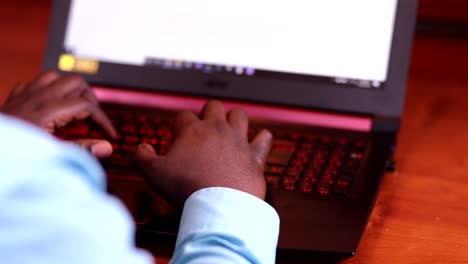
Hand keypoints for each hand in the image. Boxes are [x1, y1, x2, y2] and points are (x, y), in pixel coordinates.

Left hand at [1, 71, 116, 157]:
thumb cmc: (14, 151)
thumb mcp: (51, 153)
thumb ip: (81, 149)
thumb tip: (106, 147)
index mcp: (50, 109)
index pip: (88, 105)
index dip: (103, 120)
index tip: (108, 134)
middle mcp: (39, 96)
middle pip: (77, 82)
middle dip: (89, 98)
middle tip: (91, 118)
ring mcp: (26, 94)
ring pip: (56, 76)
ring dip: (69, 89)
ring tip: (73, 107)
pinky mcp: (15, 97)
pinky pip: (34, 82)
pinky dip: (46, 89)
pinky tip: (48, 103)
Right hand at [134, 100, 271, 204]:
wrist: (219, 204)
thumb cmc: (186, 188)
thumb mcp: (153, 173)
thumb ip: (142, 156)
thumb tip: (141, 147)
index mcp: (192, 130)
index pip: (184, 115)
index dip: (180, 124)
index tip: (179, 136)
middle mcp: (217, 129)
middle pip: (213, 106)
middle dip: (207, 112)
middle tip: (204, 127)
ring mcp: (238, 140)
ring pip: (239, 115)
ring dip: (233, 119)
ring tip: (228, 129)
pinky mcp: (255, 155)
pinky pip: (264, 138)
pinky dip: (261, 138)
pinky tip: (257, 141)